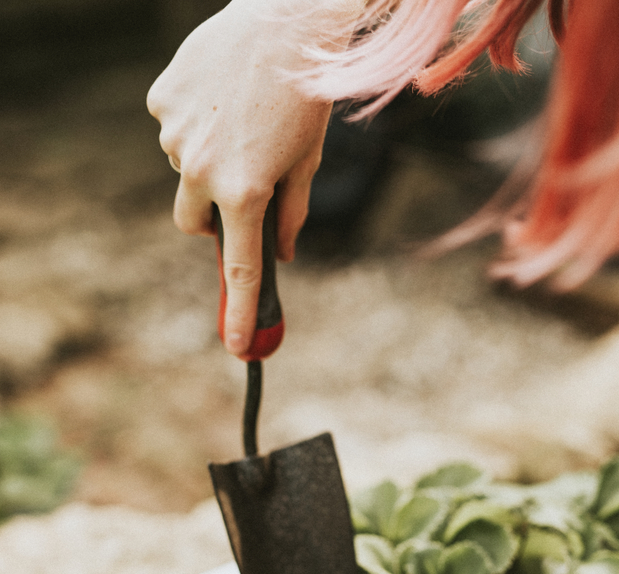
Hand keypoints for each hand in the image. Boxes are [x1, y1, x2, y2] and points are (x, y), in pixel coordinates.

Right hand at [147, 0, 335, 355]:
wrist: (285, 19)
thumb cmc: (305, 93)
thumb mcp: (308, 161)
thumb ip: (291, 214)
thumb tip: (281, 254)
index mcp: (246, 192)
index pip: (241, 269)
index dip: (242, 312)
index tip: (240, 348)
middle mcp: (203, 170)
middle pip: (193, 224)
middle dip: (213, 220)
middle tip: (240, 194)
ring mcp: (177, 136)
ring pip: (186, 173)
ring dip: (207, 164)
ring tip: (242, 121)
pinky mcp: (163, 102)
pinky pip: (176, 129)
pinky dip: (197, 124)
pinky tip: (223, 97)